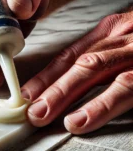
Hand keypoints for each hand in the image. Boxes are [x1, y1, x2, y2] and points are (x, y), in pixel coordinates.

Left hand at [21, 10, 132, 133]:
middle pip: (81, 64)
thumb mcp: (123, 40)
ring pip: (101, 73)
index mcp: (111, 32)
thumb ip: (100, 56)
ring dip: (74, 97)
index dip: (46, 75)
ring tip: (54, 118)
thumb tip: (68, 83)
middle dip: (55, 90)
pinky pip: (131, 86)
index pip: (70, 55)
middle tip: (34, 112)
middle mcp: (123, 39)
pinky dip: (106, 104)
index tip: (28, 94)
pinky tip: (87, 119)